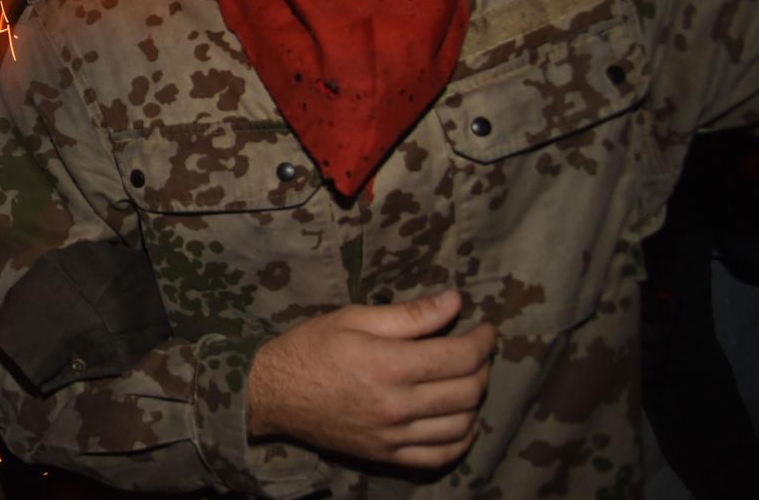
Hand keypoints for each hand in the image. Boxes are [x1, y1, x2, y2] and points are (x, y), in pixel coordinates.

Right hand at [246, 290, 495, 469]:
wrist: (273, 393)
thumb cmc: (311, 347)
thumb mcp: (354, 318)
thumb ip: (409, 314)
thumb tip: (455, 302)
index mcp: (389, 365)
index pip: (460, 356)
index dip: (483, 340)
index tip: (485, 329)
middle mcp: (397, 405)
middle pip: (468, 390)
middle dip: (482, 366)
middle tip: (475, 350)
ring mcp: (394, 435)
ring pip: (462, 424)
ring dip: (474, 400)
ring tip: (465, 380)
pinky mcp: (388, 455)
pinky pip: (441, 455)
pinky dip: (461, 438)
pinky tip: (459, 419)